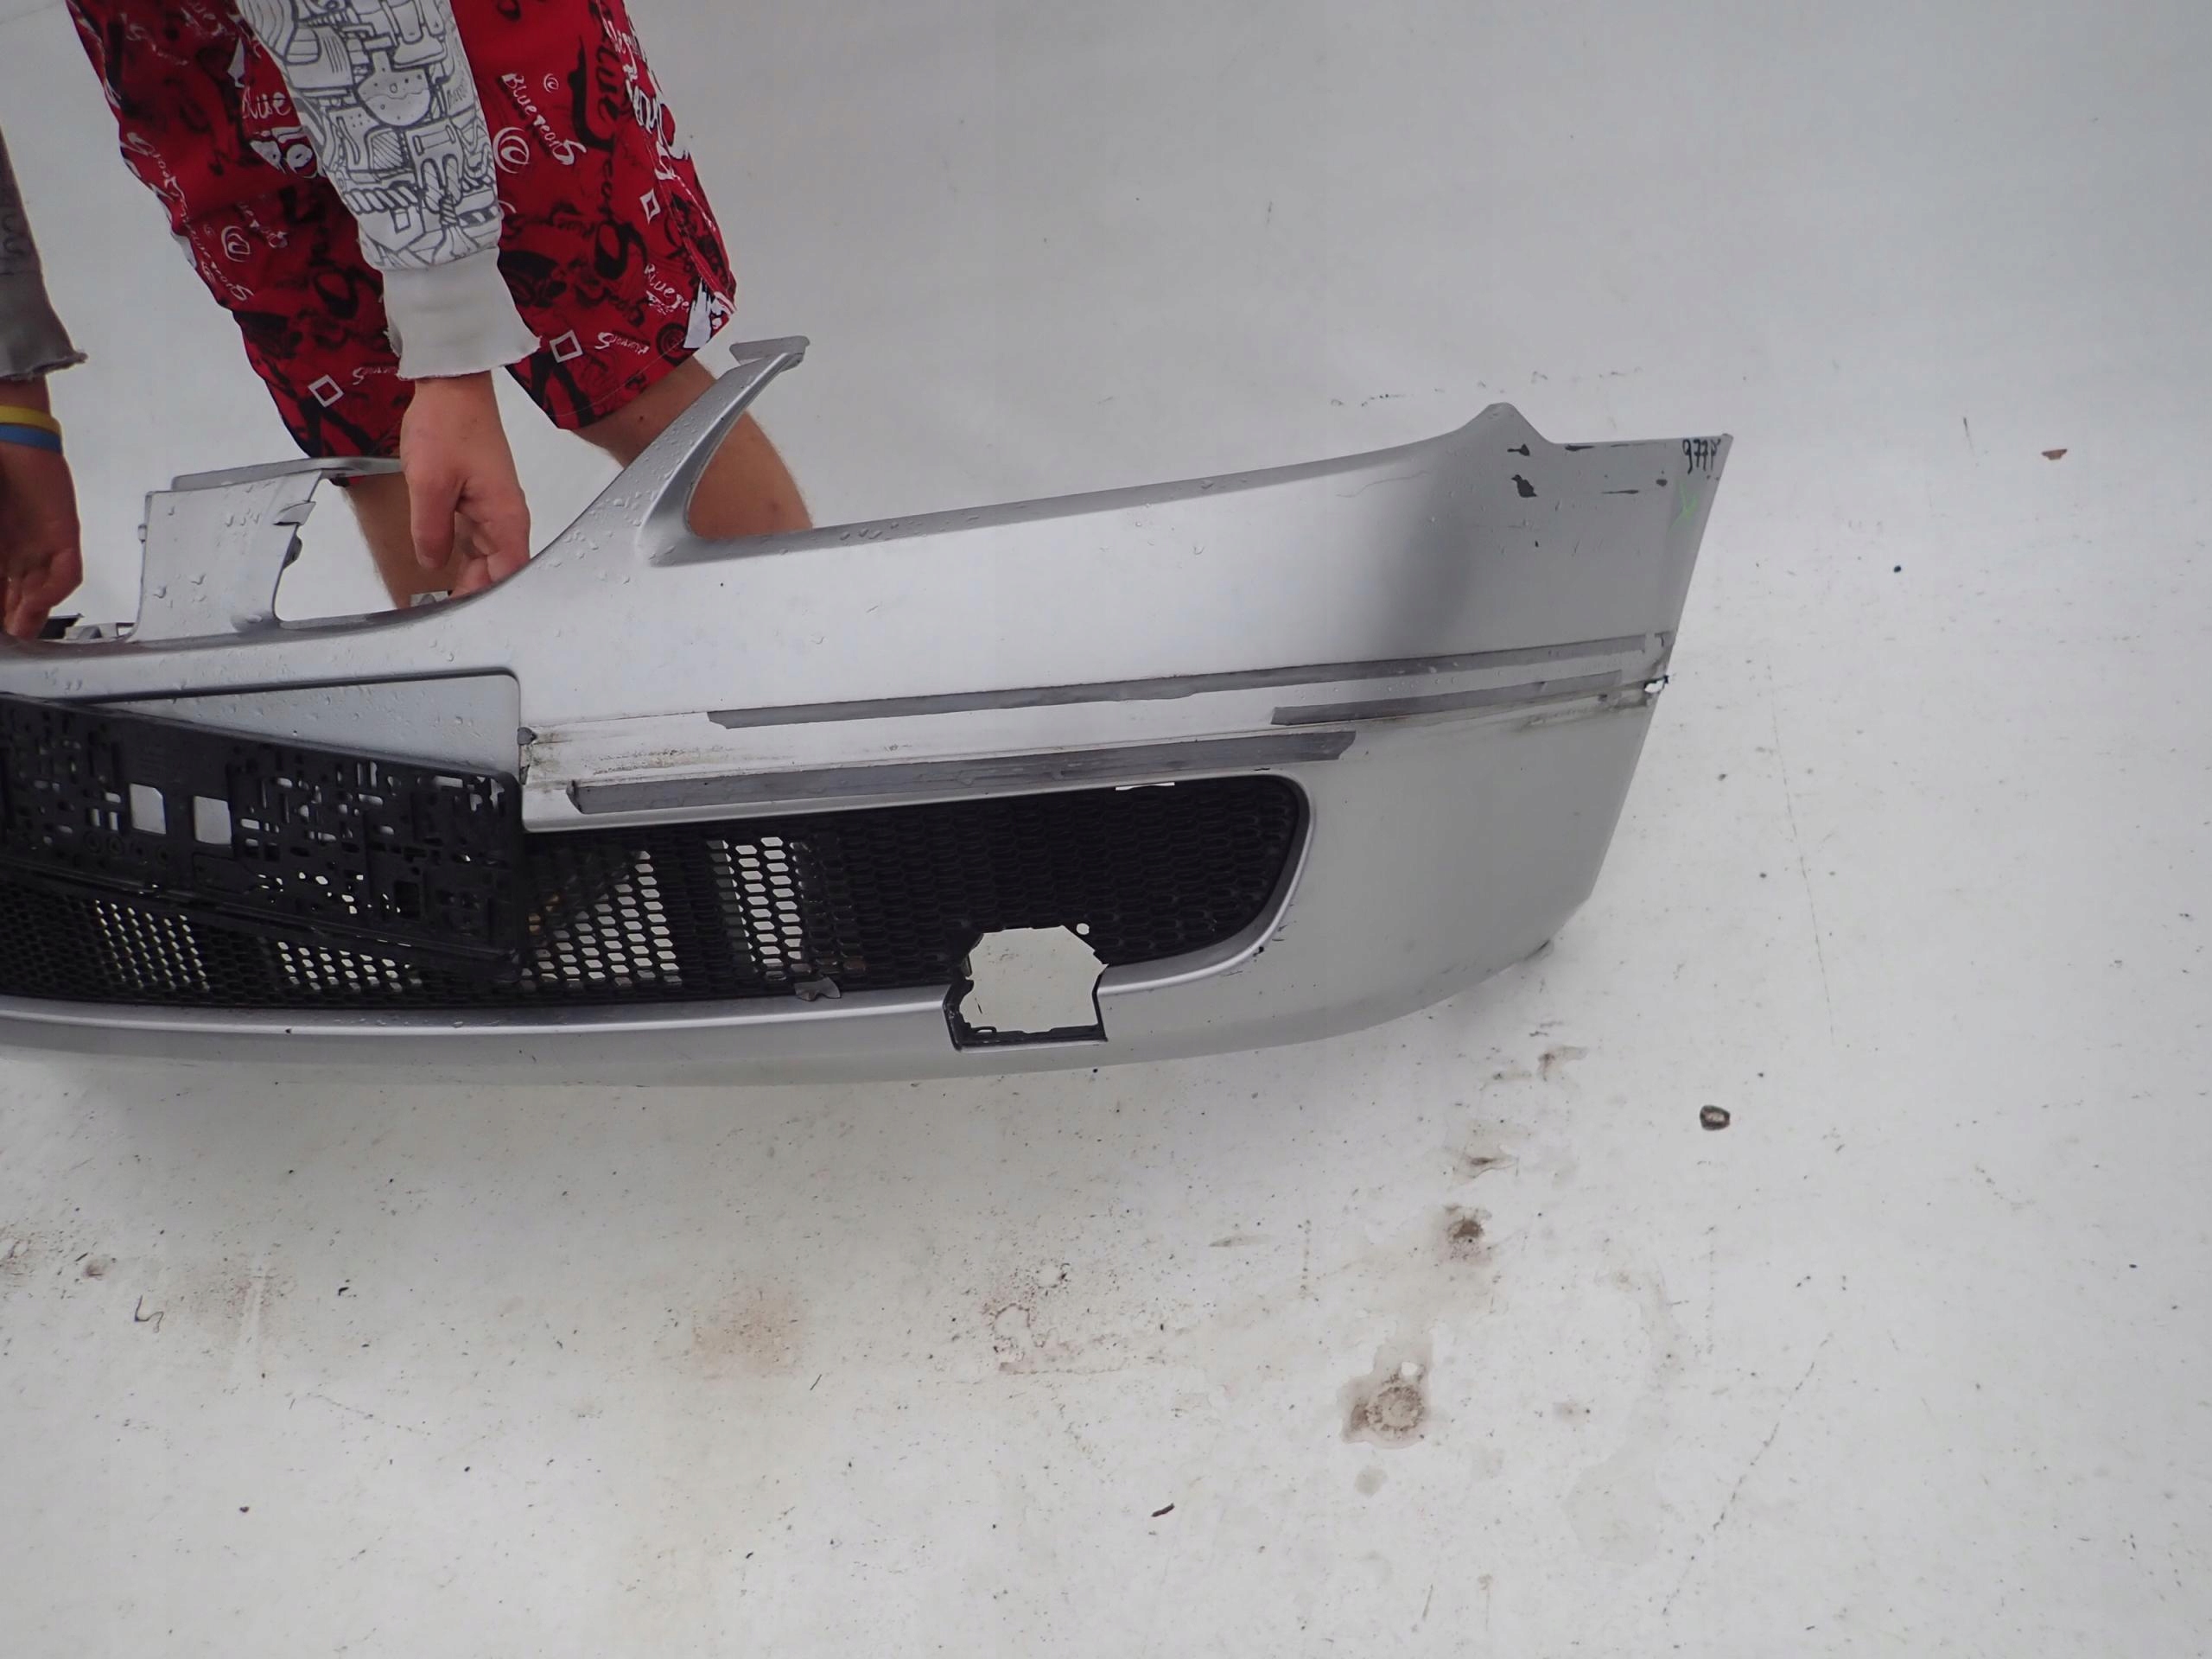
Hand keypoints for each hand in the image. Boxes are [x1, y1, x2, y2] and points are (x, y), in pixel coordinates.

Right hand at [0, 381, 82, 640]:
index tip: (3, 632)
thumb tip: (2, 591)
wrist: (5, 431)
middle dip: (13, 617)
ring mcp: (43, 542)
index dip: (3, 610)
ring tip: (19, 633)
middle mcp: (21, 549)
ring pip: (41, 590)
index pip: (3, 589)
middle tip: (9, 639)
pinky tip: (39, 604)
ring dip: (32, 614)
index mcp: (1, 548)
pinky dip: (52, 591)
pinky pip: (66, 571)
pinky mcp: (64, 532)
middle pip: (19, 595)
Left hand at [399, 372, 529, 596]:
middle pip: (499, 569)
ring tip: (442, 595)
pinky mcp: (481, 498)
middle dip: (474, 591)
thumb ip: (431, 531)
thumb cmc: (450, 424)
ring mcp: (494, 507)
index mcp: (505, 517)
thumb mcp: (429, 484)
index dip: (486, 597)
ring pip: (487, 555)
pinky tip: (442, 562)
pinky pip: (475, 537)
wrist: (452, 387)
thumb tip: (433, 561)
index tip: (461, 612)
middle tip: (442, 609)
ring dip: (467, 574)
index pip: (508, 574)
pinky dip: (460, 553)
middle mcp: (506, 516)